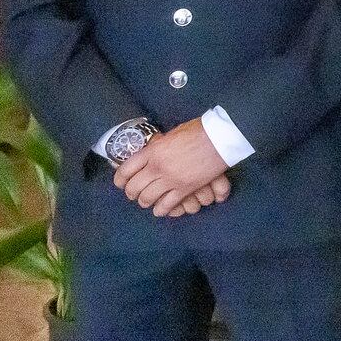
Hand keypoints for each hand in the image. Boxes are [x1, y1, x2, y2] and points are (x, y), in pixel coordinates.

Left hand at [113, 119, 229, 216]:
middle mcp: (156, 167)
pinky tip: (160, 210)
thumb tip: (155, 153)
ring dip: (145, 202)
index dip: (120, 180)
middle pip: (134, 187)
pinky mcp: (184, 189)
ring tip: (148, 202)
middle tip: (135, 194)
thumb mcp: (172, 134)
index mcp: (152, 151)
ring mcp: (170, 179)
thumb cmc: (199, 130)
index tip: (121, 183)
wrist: (220, 137)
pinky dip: (161, 210)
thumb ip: (160, 147)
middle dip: (132, 193)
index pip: (125, 170)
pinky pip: (166, 205)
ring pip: (147, 198)